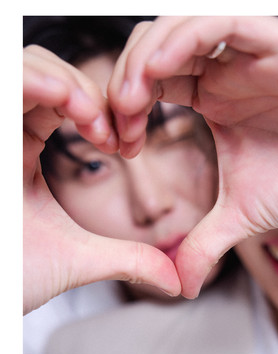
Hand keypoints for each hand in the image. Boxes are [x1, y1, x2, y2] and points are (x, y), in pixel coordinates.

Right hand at [23, 45, 180, 313]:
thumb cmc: (13, 278)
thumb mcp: (80, 260)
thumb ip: (130, 260)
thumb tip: (177, 281)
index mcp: (24, 152)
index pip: (62, 103)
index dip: (98, 109)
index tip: (121, 143)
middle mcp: (6, 135)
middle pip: (47, 72)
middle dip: (87, 91)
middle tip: (110, 130)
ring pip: (25, 65)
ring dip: (66, 81)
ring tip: (92, 120)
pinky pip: (4, 78)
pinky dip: (33, 77)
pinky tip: (62, 97)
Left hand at [108, 16, 277, 297]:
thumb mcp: (244, 216)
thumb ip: (205, 244)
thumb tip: (179, 286)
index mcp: (214, 102)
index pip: (150, 84)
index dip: (123, 108)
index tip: (118, 146)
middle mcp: (227, 73)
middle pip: (154, 47)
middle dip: (124, 78)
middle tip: (117, 120)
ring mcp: (251, 56)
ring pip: (181, 25)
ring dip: (146, 54)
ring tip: (133, 97)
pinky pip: (224, 21)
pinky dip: (187, 37)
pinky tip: (164, 68)